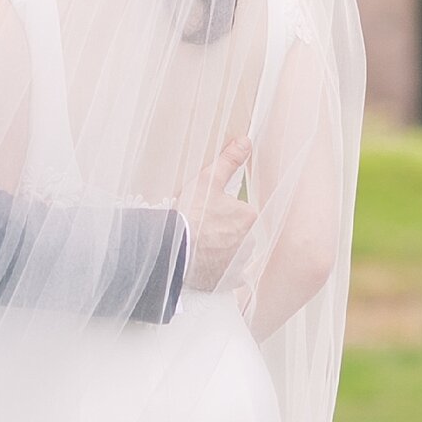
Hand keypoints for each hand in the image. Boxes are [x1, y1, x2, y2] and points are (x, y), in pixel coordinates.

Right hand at [179, 137, 255, 291]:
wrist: (172, 249)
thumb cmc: (189, 214)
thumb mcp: (207, 180)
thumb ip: (228, 161)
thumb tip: (245, 141)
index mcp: (247, 216)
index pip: (239, 211)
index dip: (221, 210)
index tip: (206, 212)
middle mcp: (249, 241)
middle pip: (237, 232)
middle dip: (223, 230)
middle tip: (201, 228)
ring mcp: (239, 262)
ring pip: (233, 252)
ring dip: (221, 249)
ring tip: (199, 246)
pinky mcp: (228, 279)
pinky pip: (229, 274)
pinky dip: (220, 269)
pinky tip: (206, 264)